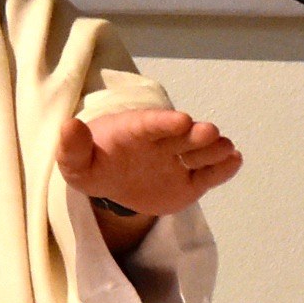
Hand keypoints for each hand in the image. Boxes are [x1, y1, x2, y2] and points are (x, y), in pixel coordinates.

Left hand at [54, 108, 241, 231]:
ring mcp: (178, 161)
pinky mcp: (189, 182)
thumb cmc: (93, 163)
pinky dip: (222, 170)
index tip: (180, 120)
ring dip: (213, 151)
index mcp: (134, 131)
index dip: (164, 122)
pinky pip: (208, 176)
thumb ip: (73, 146)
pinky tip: (234, 160)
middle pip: (181, 136)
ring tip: (227, 149)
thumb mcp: (76, 160)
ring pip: (200, 154)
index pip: (150, 124)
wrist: (109, 180)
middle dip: (195, 134)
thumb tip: (69, 126)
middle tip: (209, 132)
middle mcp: (161, 141)